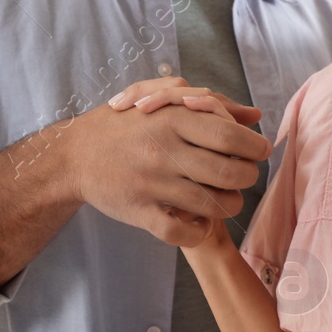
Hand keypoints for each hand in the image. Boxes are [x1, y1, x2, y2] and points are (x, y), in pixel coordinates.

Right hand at [61, 75, 270, 247]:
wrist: (75, 154)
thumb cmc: (126, 122)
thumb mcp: (163, 98)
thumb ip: (210, 103)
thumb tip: (255, 115)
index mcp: (173, 118)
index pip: (232, 137)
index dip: (255, 148)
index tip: (256, 152)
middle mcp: (163, 151)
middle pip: (230, 174)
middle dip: (247, 178)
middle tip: (242, 176)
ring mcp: (151, 184)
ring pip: (212, 205)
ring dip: (229, 205)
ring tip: (224, 197)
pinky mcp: (138, 212)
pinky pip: (182, 232)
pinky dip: (199, 231)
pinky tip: (199, 221)